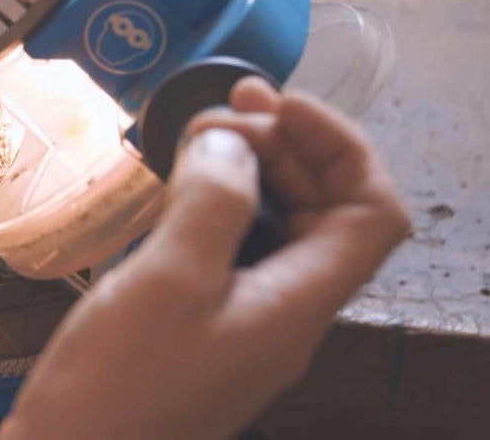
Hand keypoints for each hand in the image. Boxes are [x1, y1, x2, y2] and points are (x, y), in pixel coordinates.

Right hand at [0, 77, 410, 439]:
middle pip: (330, 214)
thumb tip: (232, 144)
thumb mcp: (168, 282)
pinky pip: (235, 250)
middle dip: (291, 147)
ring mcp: (244, 322)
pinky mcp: (203, 326)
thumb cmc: (118, 383)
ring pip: (281, 230)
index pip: (372, 212)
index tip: (278, 105)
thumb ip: (212, 204)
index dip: (341, 145)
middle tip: (228, 108)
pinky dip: (218, 205)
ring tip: (202, 134)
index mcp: (297, 304)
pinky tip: (176, 188)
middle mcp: (285, 313)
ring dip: (255, 172)